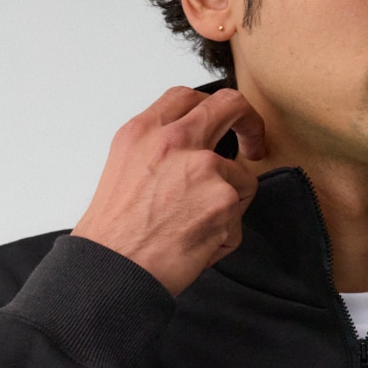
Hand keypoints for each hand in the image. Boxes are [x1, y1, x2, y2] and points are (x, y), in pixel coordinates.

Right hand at [70, 86, 265, 295]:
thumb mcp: (123, 169)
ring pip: (241, 179)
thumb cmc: (113, 234)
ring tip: (193, 230)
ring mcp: (203, 167)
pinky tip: (194, 247)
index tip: (223, 124)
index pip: (189, 97)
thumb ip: (158, 151)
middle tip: (254, 147)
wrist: (113, 269)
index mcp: (144, 131)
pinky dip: (223, 238)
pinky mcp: (223, 199)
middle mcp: (175, 140)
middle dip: (251, 124)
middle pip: (231, 106)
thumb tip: (192, 152)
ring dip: (227, 207)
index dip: (212, 108)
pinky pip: (238, 219)